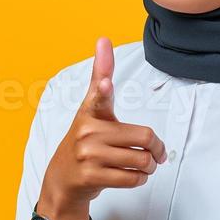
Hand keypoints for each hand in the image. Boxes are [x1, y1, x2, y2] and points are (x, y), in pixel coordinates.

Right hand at [40, 37, 166, 219]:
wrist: (63, 179)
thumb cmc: (85, 140)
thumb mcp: (91, 109)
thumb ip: (100, 77)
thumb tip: (103, 39)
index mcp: (90, 112)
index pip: (98, 96)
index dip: (102, 87)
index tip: (105, 82)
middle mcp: (87, 132)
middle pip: (145, 138)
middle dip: (157, 150)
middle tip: (155, 153)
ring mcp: (88, 156)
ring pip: (142, 160)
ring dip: (149, 166)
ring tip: (141, 164)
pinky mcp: (92, 177)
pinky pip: (133, 179)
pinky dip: (139, 179)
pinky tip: (131, 175)